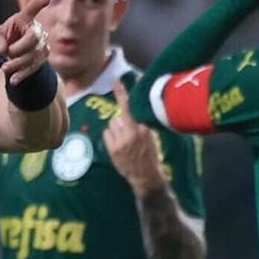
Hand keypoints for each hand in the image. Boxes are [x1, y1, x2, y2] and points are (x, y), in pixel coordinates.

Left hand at [0, 0, 52, 83]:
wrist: (14, 54)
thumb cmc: (5, 39)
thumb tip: (5, 49)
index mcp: (24, 19)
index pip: (31, 10)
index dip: (39, 4)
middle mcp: (37, 30)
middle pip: (33, 39)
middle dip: (18, 48)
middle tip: (6, 53)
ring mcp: (42, 44)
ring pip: (33, 55)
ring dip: (18, 63)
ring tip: (4, 68)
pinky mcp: (42, 58)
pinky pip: (34, 67)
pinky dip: (23, 74)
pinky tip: (13, 80)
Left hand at [104, 80, 164, 194]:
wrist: (146, 176)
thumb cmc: (151, 155)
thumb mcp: (152, 137)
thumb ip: (143, 124)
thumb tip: (134, 110)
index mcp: (144, 129)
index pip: (131, 108)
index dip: (123, 94)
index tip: (116, 81)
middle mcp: (132, 133)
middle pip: (119, 116)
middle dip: (122, 121)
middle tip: (129, 132)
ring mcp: (121, 142)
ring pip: (112, 124)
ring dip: (117, 128)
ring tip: (124, 139)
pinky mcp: (113, 149)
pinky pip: (107, 133)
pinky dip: (111, 136)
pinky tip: (119, 144)